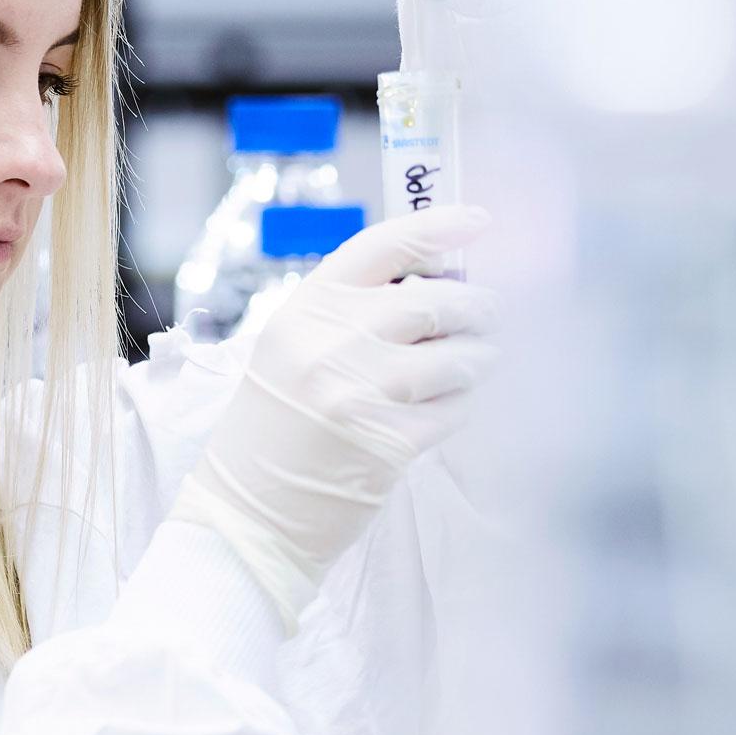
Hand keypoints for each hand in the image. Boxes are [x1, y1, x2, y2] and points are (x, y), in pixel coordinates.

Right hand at [170, 209, 493, 623]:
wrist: (248, 512)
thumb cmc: (274, 427)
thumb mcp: (292, 348)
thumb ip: (351, 313)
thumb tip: (436, 282)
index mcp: (306, 307)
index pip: (384, 245)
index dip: (439, 226)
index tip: (479, 222)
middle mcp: (333, 341)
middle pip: (435, 300)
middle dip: (476, 306)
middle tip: (487, 314)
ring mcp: (364, 391)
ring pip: (457, 356)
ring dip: (477, 359)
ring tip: (473, 364)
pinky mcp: (391, 440)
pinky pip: (454, 409)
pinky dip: (461, 406)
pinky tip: (447, 409)